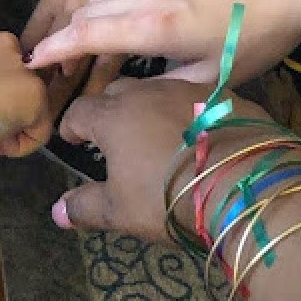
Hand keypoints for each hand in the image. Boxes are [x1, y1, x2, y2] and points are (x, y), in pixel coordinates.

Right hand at [30, 0, 300, 85]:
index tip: (32, 64)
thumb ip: (165, 83)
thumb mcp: (214, 75)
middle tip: (55, 60)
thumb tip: (136, 93)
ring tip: (84, 39)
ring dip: (88, 15)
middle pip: (86, 10)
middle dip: (66, 35)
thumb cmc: (259, 34)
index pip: (83, 35)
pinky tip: (122, 12)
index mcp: (151, 25)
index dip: (53, 51)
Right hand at [52, 78, 273, 243]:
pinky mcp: (223, 96)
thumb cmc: (169, 196)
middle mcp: (147, 91)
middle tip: (111, 134)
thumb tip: (56, 211)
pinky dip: (186, 112)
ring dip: (148, 106)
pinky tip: (196, 134)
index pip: (80, 110)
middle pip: (116, 90)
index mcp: (114, 115)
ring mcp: (188, 90)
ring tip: (154, 132)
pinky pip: (194, 98)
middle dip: (108, 108)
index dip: (73, 125)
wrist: (244, 184)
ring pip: (157, 89)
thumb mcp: (120, 211)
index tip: (73, 139)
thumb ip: (86, 207)